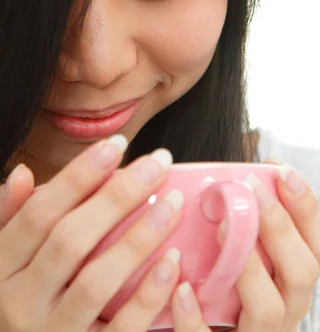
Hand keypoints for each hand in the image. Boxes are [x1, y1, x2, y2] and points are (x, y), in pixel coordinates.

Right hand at [0, 136, 186, 331]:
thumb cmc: (30, 293)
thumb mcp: (9, 257)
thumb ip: (13, 215)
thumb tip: (22, 172)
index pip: (38, 212)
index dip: (78, 176)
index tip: (117, 145)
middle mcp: (16, 304)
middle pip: (69, 240)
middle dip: (117, 196)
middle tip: (158, 162)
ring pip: (95, 281)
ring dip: (139, 237)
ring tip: (173, 201)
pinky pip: (120, 329)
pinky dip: (148, 295)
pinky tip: (173, 261)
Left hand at [161, 158, 319, 331]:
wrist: (199, 329)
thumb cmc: (219, 292)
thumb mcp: (242, 256)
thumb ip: (248, 223)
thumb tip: (247, 172)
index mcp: (290, 282)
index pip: (316, 246)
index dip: (305, 209)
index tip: (283, 171)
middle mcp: (283, 310)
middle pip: (302, 274)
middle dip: (279, 228)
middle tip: (251, 191)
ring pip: (268, 310)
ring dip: (248, 266)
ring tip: (221, 227)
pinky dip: (195, 317)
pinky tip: (181, 290)